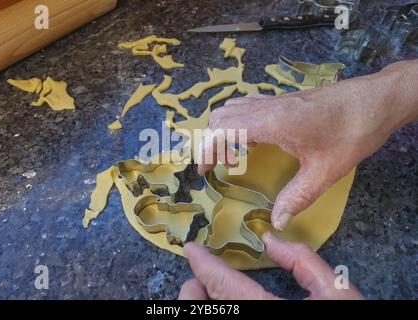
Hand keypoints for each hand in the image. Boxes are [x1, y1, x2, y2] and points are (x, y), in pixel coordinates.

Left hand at [178, 233, 363, 299]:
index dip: (204, 264)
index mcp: (264, 312)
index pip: (224, 285)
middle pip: (203, 307)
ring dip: (205, 302)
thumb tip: (271, 241)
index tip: (192, 248)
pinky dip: (219, 312)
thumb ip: (302, 260)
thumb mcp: (335, 292)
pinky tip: (230, 305)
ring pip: (205, 318)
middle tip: (206, 275)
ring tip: (215, 291)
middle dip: (197, 287)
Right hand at [198, 60, 417, 230]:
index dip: (207, 151)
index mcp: (271, 122)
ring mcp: (274, 100)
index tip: (205, 171)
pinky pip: (247, 106)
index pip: (222, 130)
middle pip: (220, 117)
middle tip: (218, 168)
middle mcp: (267, 107)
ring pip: (231, 109)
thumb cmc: (353, 132)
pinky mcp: (283, 99)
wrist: (376, 100)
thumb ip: (296, 197)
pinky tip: (254, 141)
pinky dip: (239, 122)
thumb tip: (276, 221)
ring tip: (236, 156)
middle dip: (211, 143)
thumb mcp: (324, 171)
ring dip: (224, 131)